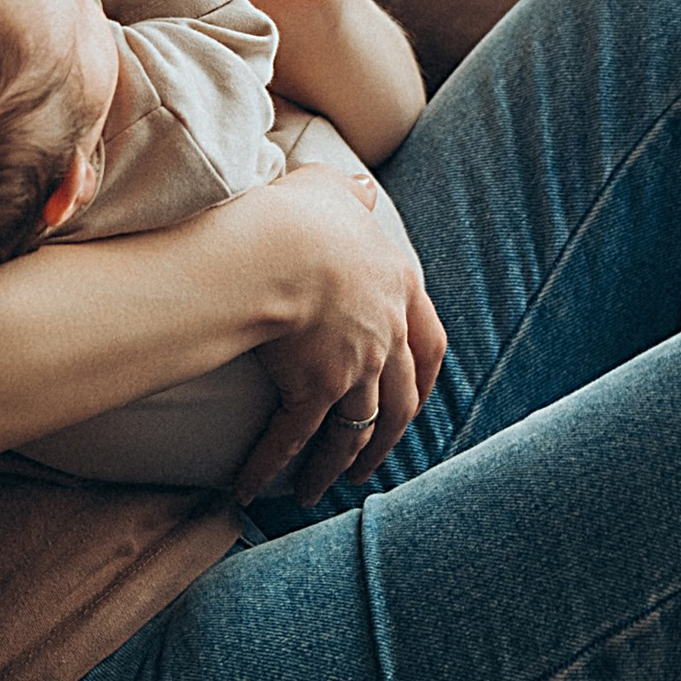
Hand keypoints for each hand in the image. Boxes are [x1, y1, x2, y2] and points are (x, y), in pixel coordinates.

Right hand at [232, 169, 446, 509]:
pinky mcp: (314, 389)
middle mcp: (386, 336)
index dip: (426, 381)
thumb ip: (350, 196)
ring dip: (335, 465)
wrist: (279, 248)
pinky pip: (293, 439)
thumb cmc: (301, 214)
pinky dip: (271, 466)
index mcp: (399, 289)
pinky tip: (251, 487)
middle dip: (384, 440)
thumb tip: (361, 192)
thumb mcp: (333, 190)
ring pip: (354, 431)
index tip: (417, 405)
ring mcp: (354, 367)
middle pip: (399, 404)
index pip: (430, 346)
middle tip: (365, 465)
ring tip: (317, 489)